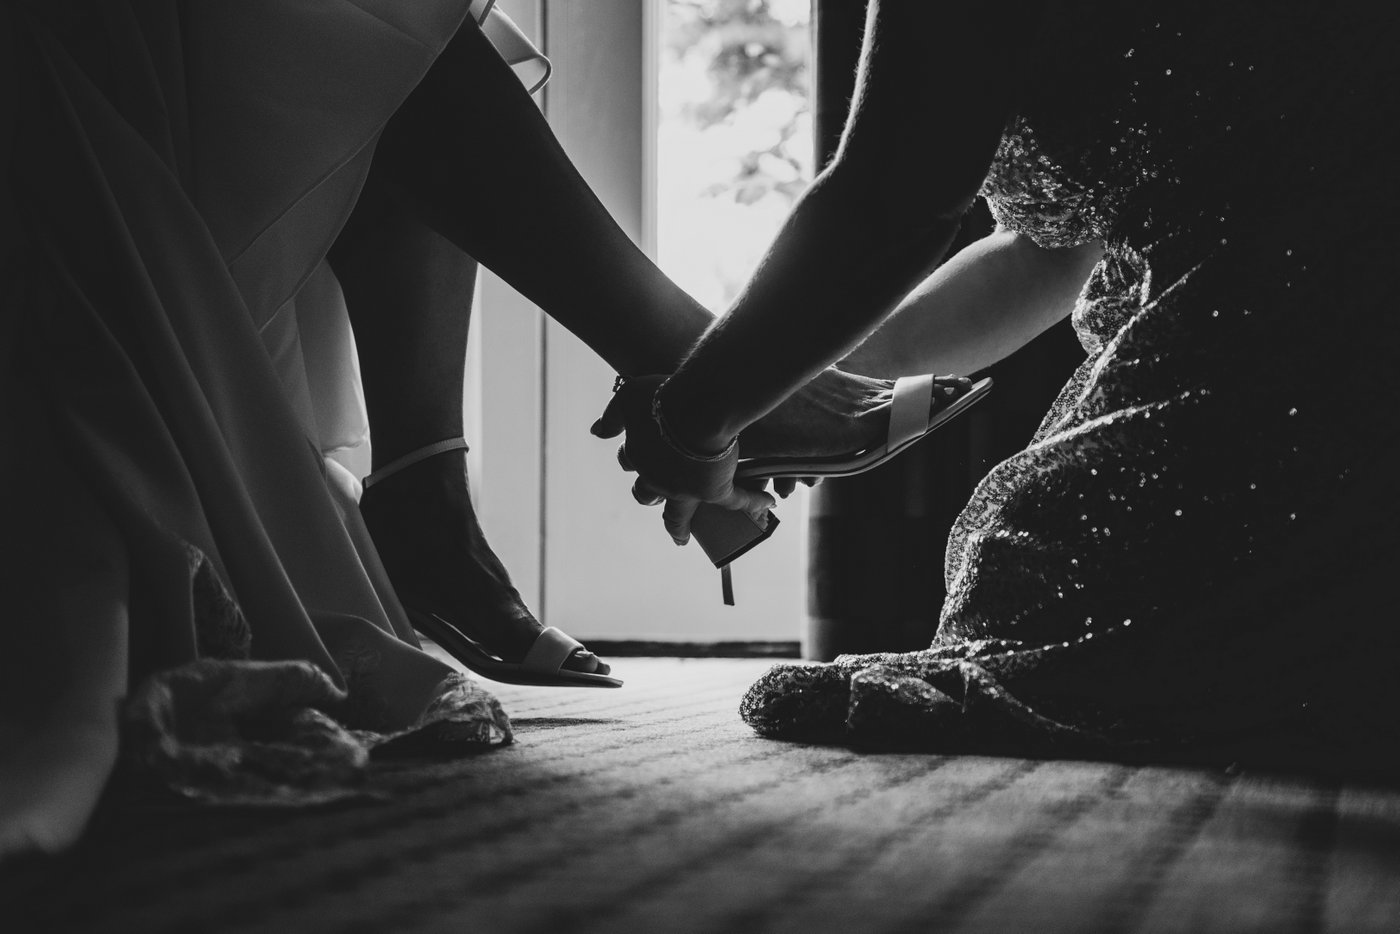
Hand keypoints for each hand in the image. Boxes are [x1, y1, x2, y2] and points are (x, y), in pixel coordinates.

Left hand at [591, 375, 775, 544]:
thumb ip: (612, 416)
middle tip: (653, 501)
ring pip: (679, 516)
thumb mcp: (627, 398)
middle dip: (649, 497)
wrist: (697, 408)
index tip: (632, 454)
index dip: (631, 457)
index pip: (629, 460)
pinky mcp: (717, 490)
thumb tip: (596, 432)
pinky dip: (753, 504)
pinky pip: (738, 502)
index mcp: (639, 454)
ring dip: (679, 527)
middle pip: (647, 495)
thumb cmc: (662, 398)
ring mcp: (687, 489)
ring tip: (680, 538)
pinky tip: (767, 505)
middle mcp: (659, 479)